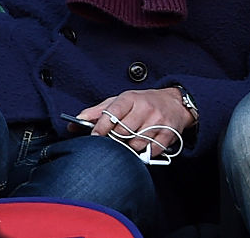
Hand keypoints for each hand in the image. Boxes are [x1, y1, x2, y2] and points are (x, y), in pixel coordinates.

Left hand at [75, 87, 193, 155]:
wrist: (175, 102)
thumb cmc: (144, 102)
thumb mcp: (120, 101)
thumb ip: (97, 112)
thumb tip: (73, 123)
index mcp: (130, 98)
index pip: (111, 113)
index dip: (100, 128)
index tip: (94, 137)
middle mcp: (145, 107)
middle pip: (122, 132)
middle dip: (115, 139)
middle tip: (116, 139)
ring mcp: (158, 121)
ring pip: (135, 143)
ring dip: (130, 147)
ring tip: (131, 141)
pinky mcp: (168, 133)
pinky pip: (150, 150)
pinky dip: (145, 152)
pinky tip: (144, 144)